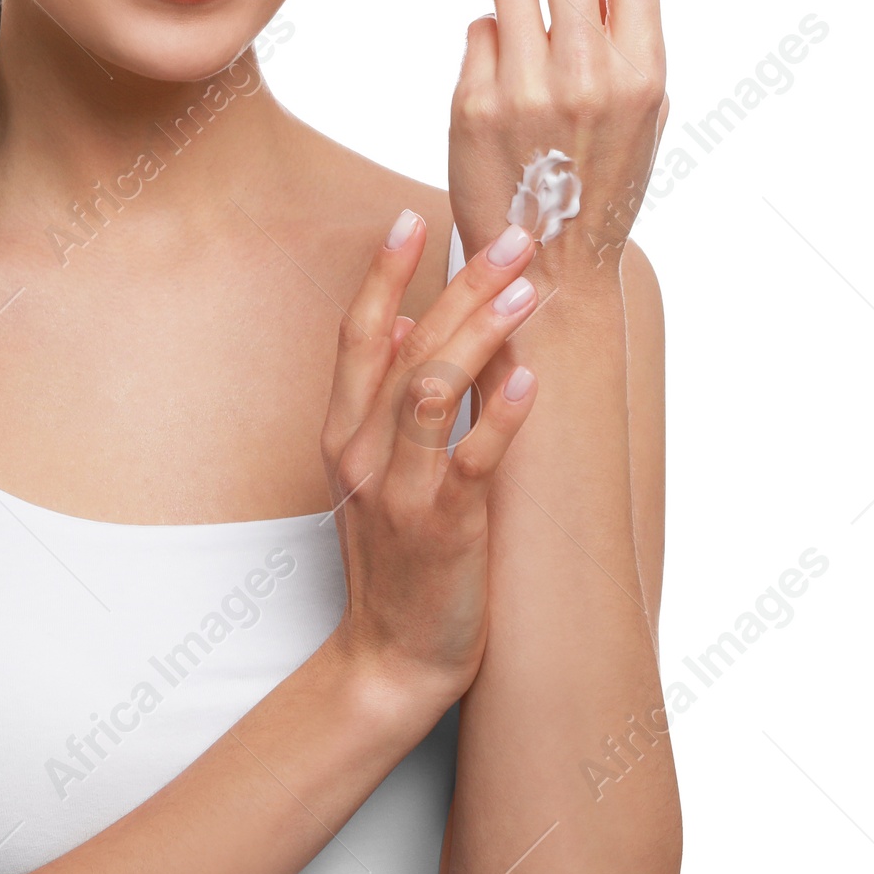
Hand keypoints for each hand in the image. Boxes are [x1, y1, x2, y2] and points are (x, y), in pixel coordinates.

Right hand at [319, 210, 543, 716]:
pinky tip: (530, 378)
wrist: (391, 655)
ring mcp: (398, 490)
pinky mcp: (443, 527)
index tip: (413, 218)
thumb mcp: (369, 473)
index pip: (358, 334)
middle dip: (458, 284)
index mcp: (342, 432)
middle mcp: (361, 452)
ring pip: (429, 389)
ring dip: (479, 333)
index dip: (384, 273)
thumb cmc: (393, 558)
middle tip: (510, 237)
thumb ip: (381, 400)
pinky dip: (499, 415)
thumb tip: (406, 325)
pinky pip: (470, 460)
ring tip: (525, 290)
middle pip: (404, 346)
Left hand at [448, 0, 668, 283]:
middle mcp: (589, 75)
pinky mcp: (474, 103)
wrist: (550, 261)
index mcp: (643, 71)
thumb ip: (623, 37)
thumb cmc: (597, 178)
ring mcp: (528, 88)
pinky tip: (500, 76)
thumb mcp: (640, 111)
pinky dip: (489, 37)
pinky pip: (479, 32)